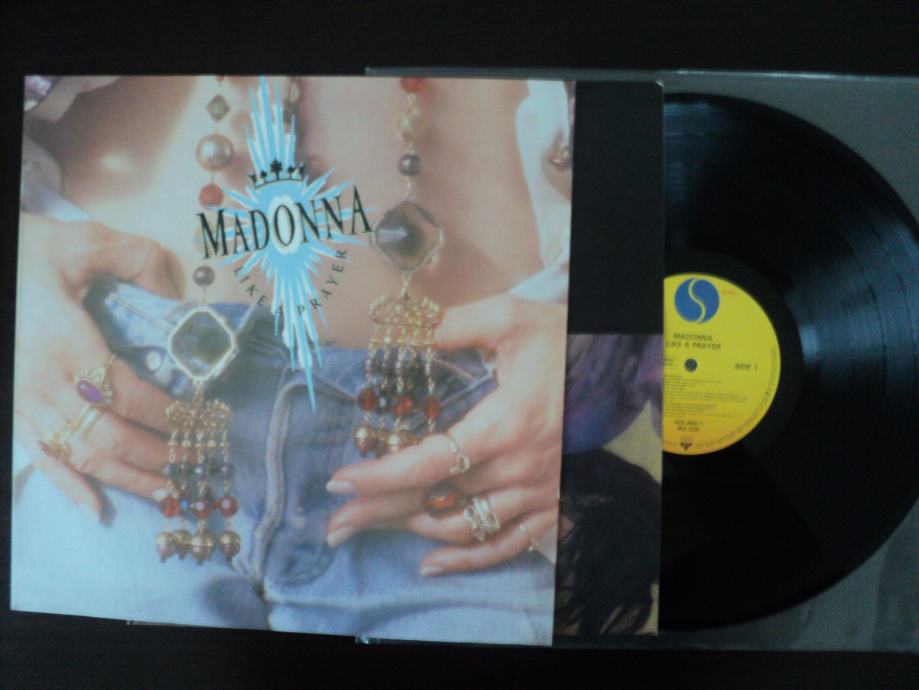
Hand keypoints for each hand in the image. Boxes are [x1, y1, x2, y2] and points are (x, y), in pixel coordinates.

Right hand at [15, 213, 182, 518]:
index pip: (128, 395)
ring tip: (169, 490)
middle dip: (159, 454)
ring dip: (129, 477)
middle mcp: (44, 382)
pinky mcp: (16, 410)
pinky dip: (70, 487)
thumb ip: (135, 258)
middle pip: (110, 435)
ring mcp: (26, 402)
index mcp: (65, 342)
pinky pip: (43, 458)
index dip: (167, 416)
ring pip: (82, 455)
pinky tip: (97, 509)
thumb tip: (178, 291)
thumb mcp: (83, 242)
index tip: (201, 422)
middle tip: (199, 461)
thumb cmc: (26, 253)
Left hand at [325, 293, 565, 575]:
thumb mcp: (510, 317)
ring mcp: (537, 492)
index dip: (383, 475)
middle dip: (380, 511)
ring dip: (413, 531)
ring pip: (465, 526)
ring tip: (370, 526)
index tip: (340, 481)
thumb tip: (405, 334)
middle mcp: (520, 467)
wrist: (617, 367)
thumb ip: (455, 325)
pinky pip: (508, 545)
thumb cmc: (562, 341)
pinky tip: (429, 564)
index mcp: (506, 423)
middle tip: (335, 523)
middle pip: (438, 499)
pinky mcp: (552, 504)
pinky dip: (468, 560)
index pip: (432, 461)